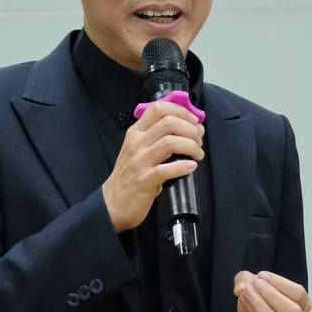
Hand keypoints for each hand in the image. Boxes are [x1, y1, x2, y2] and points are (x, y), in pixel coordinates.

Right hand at [102, 101, 203, 231]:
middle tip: (199, 141)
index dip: (181, 111)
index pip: (158, 108)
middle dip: (191, 129)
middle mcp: (137, 143)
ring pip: (170, 142)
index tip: (194, 121)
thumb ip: (160, 138)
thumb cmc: (130, 175)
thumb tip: (192, 129)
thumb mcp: (139, 150)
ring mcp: (140, 161)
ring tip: (198, 155)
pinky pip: (167, 168)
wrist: (112, 203)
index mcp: (136, 132)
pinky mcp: (145, 179)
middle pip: (169, 122)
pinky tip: (191, 167)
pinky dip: (184, 166)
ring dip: (191, 146)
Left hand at [231, 270, 310, 311]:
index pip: (298, 294)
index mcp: (301, 305)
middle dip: (273, 294)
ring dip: (260, 303)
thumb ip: (246, 279)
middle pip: (293, 311)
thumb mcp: (252, 283)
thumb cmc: (257, 304)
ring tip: (247, 290)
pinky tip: (243, 297)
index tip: (262, 275)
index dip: (281, 283)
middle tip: (257, 283)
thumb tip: (240, 287)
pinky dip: (251, 307)